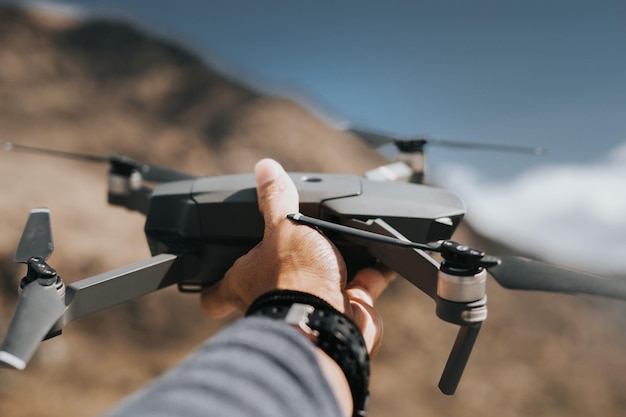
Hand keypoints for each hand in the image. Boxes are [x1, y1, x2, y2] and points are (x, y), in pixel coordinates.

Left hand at [200, 158, 393, 354]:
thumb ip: (275, 199)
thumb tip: (264, 167)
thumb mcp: (283, 226)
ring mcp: (310, 306)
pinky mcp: (344, 310)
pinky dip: (373, 272)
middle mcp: (275, 298)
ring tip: (345, 239)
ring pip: (318, 284)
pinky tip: (384, 255)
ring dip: (332, 265)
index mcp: (246, 280)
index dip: (211, 284)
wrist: (331, 325)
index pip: (216, 292)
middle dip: (285, 265)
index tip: (212, 274)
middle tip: (294, 241)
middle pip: (271, 284)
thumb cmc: (294, 280)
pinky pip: (361, 287)